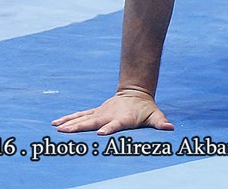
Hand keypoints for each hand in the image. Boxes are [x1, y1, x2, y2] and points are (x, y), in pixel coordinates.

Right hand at [52, 89, 173, 134]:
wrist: (136, 93)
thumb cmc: (146, 109)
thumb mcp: (155, 115)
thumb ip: (161, 122)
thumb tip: (171, 127)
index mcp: (123, 118)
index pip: (115, 125)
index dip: (109, 128)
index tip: (100, 133)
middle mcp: (109, 115)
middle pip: (93, 122)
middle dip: (80, 127)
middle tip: (65, 133)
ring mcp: (100, 113)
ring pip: (83, 118)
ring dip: (70, 123)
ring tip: (56, 129)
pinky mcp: (95, 112)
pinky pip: (80, 116)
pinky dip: (68, 119)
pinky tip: (56, 124)